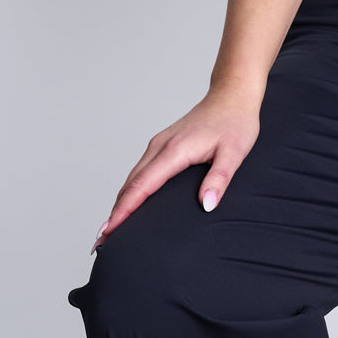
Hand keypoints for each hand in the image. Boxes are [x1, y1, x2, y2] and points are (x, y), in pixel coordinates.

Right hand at [91, 87, 261, 250]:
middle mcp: (160, 146)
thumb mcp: (235, 152)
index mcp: (175, 150)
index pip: (142, 186)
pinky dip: (130, 189)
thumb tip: (206, 205)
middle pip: (130, 184)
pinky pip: (140, 170)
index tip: (109, 231)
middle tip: (102, 242)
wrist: (232, 95)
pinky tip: (129, 202)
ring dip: (121, 202)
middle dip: (115, 213)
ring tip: (111, 229)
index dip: (124, 210)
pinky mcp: (162, 144)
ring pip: (133, 177)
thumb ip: (219, 178)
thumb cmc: (235, 122)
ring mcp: (159, 144)